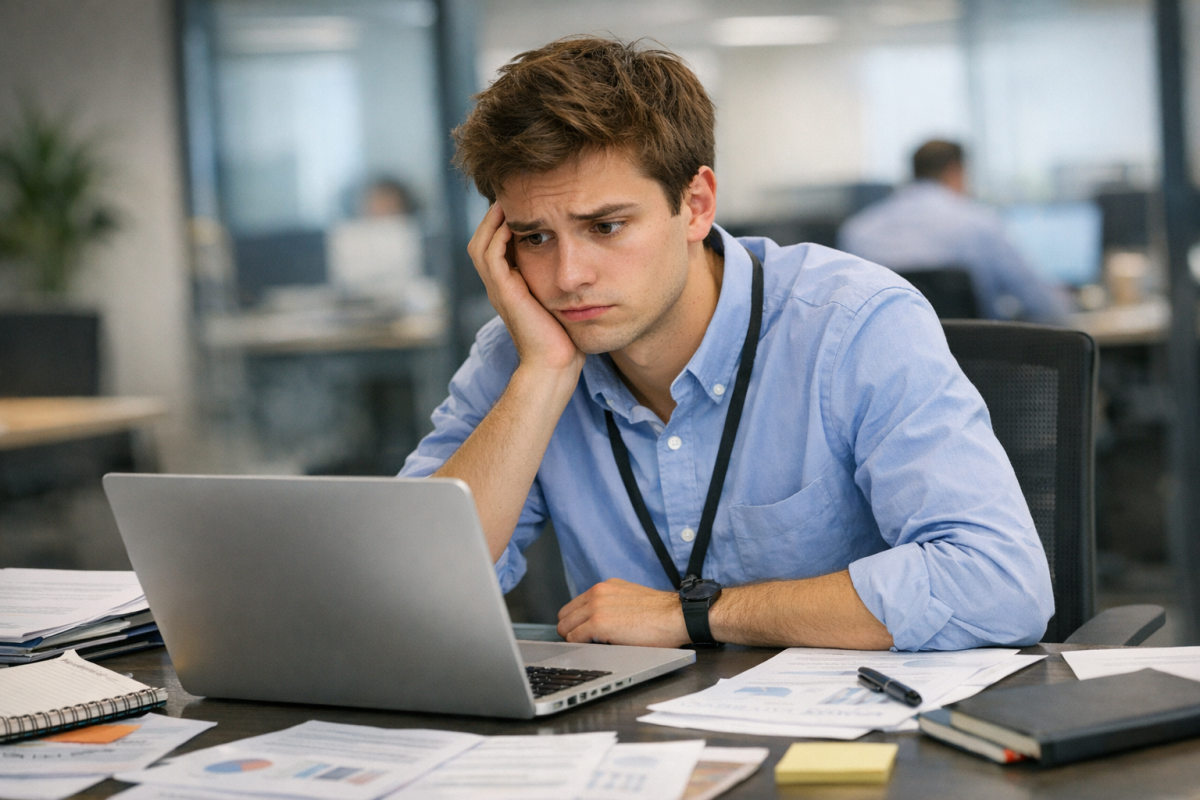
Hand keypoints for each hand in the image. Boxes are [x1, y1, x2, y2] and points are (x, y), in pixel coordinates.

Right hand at [468, 203, 582, 374]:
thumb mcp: (562, 302)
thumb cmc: (564, 339)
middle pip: (482, 241)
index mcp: (510, 288)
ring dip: (492, 220)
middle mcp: (499, 287)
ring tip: (507, 200)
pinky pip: (492, 256)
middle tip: (510, 194)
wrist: (555, 365)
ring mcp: (499, 290)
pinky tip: (513, 221)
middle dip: (493, 217)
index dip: (503, 224)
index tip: (524, 204)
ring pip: (481, 245)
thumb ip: (562, 283)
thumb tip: (583, 267)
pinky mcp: (505, 293)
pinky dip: (498, 236)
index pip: (496, 247)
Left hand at [556, 579, 689, 646]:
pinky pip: (574, 638)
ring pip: (565, 628)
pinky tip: (594, 650)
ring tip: (589, 648)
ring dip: (573, 640)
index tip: (581, 633)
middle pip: (565, 616)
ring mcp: (596, 607)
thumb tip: (602, 621)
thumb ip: (613, 605)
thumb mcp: (631, 600)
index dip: (575, 623)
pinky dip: (579, 647)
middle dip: (570, 631)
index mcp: (606, 587)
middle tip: (583, 644)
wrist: (677, 616)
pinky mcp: (598, 623)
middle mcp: (598, 593)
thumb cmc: (661, 615)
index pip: (574, 605)